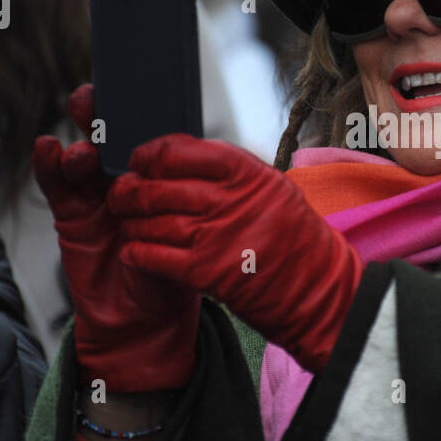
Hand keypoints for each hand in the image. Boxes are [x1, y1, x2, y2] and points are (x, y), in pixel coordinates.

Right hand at [33, 84, 199, 391]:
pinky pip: (57, 183)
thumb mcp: (190, 239)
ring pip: (84, 156)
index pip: (152, 138)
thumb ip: (183, 205)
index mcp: (163, 179)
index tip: (141, 91)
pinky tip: (47, 148)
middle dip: (103, 115)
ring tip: (83, 148)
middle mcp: (129, 179)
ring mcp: (97, 194)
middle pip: (113, 138)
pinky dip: (49, 164)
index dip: (143, 113)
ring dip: (79, 143)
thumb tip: (189, 170)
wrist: (144, 324)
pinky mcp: (70, 212)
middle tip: (96, 97)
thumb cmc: (175, 277)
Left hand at [108, 134, 364, 372]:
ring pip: (151, 221)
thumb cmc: (296, 240)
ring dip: (132, 223)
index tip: (141, 160)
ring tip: (128, 224)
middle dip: (131, 190)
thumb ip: (232, 174)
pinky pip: (155, 256)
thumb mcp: (274, 190)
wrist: (318, 290)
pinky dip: (137, 253)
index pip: (181, 150)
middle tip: (122, 194)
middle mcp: (230, 201)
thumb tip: (185, 159)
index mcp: (246, 174)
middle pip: (159, 186)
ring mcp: (217, 236)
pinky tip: (133, 251)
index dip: (151, 154)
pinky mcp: (207, 272)